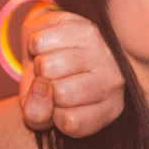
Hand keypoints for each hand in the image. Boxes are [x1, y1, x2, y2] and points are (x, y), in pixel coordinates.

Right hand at [16, 6, 125, 136]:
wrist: (55, 46)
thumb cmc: (51, 87)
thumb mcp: (42, 112)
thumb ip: (36, 114)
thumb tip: (41, 85)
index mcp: (110, 108)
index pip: (70, 122)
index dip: (52, 115)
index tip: (57, 106)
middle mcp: (114, 80)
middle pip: (60, 94)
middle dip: (44, 87)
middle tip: (52, 81)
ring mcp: (103, 50)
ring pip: (48, 67)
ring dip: (38, 65)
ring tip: (51, 64)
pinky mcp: (84, 25)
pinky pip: (40, 43)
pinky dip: (34, 46)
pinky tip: (49, 47)